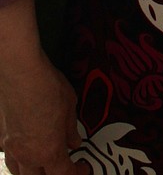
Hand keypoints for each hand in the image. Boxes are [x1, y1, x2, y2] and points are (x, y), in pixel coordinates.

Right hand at [0, 55, 87, 174]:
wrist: (20, 72)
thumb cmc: (45, 86)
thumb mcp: (70, 107)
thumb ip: (71, 129)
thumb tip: (73, 141)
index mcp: (48, 151)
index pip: (63, 174)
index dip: (76, 173)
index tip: (82, 167)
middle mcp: (28, 154)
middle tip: (64, 166)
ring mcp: (11, 147)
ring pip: (19, 172)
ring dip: (33, 172)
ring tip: (43, 164)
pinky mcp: (1, 136)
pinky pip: (9, 156)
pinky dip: (18, 158)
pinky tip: (24, 148)